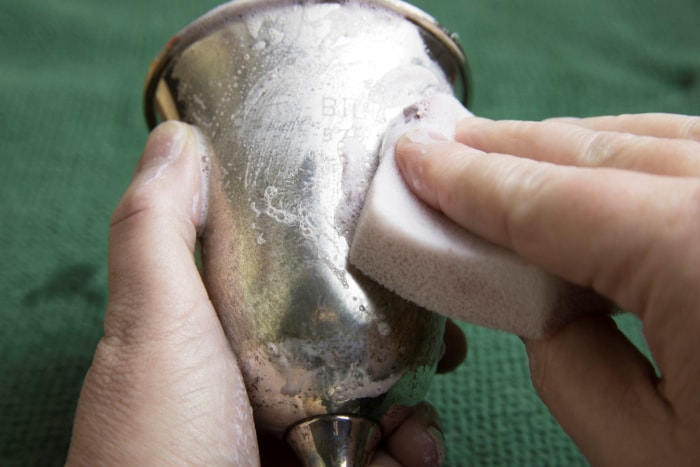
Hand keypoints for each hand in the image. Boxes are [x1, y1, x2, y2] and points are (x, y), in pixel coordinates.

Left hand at [66, 121, 462, 465]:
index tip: (393, 240)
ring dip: (417, 403)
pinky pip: (394, 454)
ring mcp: (302, 441)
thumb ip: (158, 231)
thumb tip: (176, 138)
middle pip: (354, 339)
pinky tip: (412, 452)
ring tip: (418, 415)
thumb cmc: (156, 442)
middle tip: (437, 325)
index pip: (299, 278)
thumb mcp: (151, 325)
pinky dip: (416, 451)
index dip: (348, 258)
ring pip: (384, 400)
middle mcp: (266, 386)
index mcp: (228, 338)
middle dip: (404, 332)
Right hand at [395, 113, 699, 465]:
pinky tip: (607, 176)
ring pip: (663, 141)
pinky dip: (642, 162)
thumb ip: (574, 370)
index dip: (468, 180)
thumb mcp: (648, 456)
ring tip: (514, 153)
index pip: (552, 200)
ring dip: (578, 148)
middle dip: (514, 148)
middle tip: (450, 143)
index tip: (415, 155)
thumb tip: (540, 310)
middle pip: (607, 153)